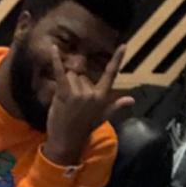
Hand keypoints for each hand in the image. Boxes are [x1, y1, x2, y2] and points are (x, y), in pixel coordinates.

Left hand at [43, 44, 133, 164]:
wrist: (67, 141)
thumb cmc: (84, 128)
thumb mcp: (103, 117)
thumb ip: (117, 105)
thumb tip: (132, 100)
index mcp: (102, 97)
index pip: (111, 75)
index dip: (117, 59)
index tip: (124, 45)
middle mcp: (92, 93)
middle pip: (81, 75)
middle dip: (75, 84)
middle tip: (72, 103)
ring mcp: (78, 93)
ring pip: (70, 76)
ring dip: (65, 85)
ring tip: (65, 102)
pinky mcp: (65, 94)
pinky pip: (60, 73)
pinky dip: (55, 60)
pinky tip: (53, 48)